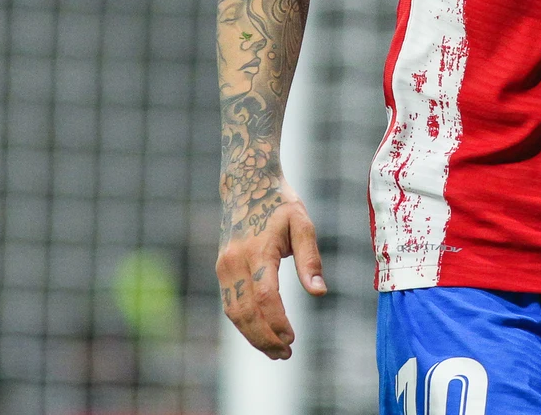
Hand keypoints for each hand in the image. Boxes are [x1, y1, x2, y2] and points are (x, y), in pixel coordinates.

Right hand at [215, 194, 326, 358]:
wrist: (246, 184)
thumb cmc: (279, 203)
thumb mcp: (302, 223)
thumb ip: (310, 258)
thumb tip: (318, 292)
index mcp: (257, 251)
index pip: (265, 296)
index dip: (277, 321)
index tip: (292, 338)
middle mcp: (234, 262)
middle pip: (246, 312)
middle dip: (265, 338)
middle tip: (286, 354)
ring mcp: (224, 267)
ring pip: (234, 313)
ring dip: (253, 336)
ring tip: (276, 352)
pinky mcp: (221, 270)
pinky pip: (229, 304)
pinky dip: (244, 324)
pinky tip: (261, 334)